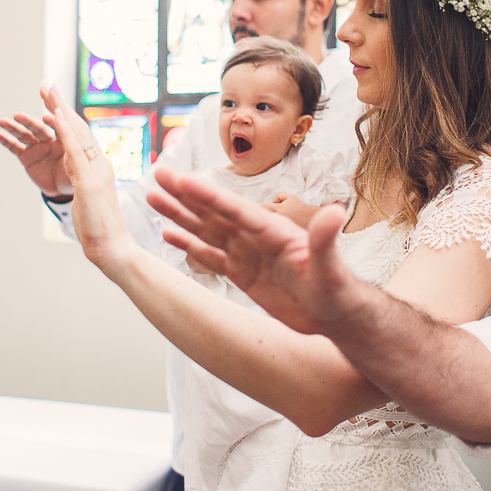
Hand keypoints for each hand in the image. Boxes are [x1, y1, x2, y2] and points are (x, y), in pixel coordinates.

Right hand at [0, 83, 74, 198]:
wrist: (64, 192)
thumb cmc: (75, 175)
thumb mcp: (76, 162)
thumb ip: (73, 146)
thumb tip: (70, 133)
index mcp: (65, 137)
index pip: (57, 121)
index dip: (52, 111)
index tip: (45, 104)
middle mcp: (50, 138)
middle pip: (38, 127)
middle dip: (28, 121)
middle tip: (17, 115)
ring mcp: (37, 146)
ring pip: (24, 134)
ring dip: (13, 128)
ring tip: (2, 121)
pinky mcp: (27, 157)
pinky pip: (15, 146)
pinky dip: (5, 140)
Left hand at [44, 101, 134, 276]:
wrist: (112, 248)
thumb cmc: (99, 228)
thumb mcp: (88, 199)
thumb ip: (83, 183)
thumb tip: (79, 177)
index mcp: (99, 167)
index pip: (81, 136)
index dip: (66, 116)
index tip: (53, 99)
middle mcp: (100, 164)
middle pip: (78, 127)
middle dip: (60, 104)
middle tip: (46, 83)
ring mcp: (95, 171)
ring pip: (75, 133)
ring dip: (59, 109)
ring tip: (47, 91)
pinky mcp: (88, 181)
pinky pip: (73, 150)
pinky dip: (63, 130)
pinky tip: (52, 114)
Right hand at [146, 167, 366, 335]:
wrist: (336, 316)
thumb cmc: (338, 291)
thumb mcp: (330, 268)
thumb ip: (325, 240)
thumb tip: (335, 212)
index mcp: (273, 231)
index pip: (235, 210)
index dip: (209, 196)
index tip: (183, 180)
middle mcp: (256, 236)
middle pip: (214, 211)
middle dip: (185, 194)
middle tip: (158, 174)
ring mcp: (247, 254)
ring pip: (206, 229)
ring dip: (180, 213)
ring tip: (152, 196)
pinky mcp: (242, 273)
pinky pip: (210, 255)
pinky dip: (188, 244)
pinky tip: (168, 233)